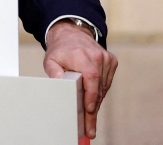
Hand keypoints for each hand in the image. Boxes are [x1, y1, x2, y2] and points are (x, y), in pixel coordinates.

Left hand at [43, 20, 117, 139]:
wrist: (73, 34)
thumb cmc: (61, 50)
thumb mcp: (51, 60)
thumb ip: (54, 72)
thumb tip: (59, 84)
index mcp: (81, 55)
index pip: (91, 76)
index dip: (92, 95)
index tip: (89, 109)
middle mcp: (96, 56)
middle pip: (98, 87)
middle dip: (92, 109)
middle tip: (89, 128)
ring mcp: (106, 58)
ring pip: (103, 88)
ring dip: (96, 102)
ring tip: (89, 119)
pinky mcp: (112, 61)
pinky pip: (107, 83)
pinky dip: (100, 92)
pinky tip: (92, 98)